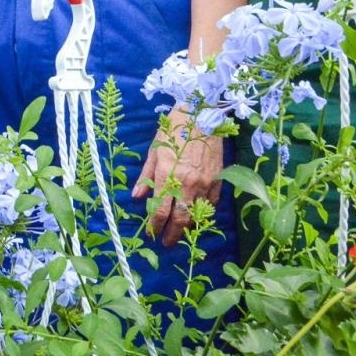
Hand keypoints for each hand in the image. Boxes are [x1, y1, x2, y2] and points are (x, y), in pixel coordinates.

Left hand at [132, 110, 222, 246]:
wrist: (202, 112)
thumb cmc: (174, 128)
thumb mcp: (155, 149)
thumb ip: (145, 176)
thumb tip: (136, 197)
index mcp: (167, 175)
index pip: (160, 211)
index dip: (154, 227)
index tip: (151, 234)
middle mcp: (187, 183)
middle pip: (180, 220)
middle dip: (172, 235)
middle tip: (166, 243)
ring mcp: (205, 183)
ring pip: (197, 215)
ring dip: (188, 225)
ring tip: (180, 230)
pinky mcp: (219, 180)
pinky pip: (211, 204)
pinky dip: (203, 211)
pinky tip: (196, 213)